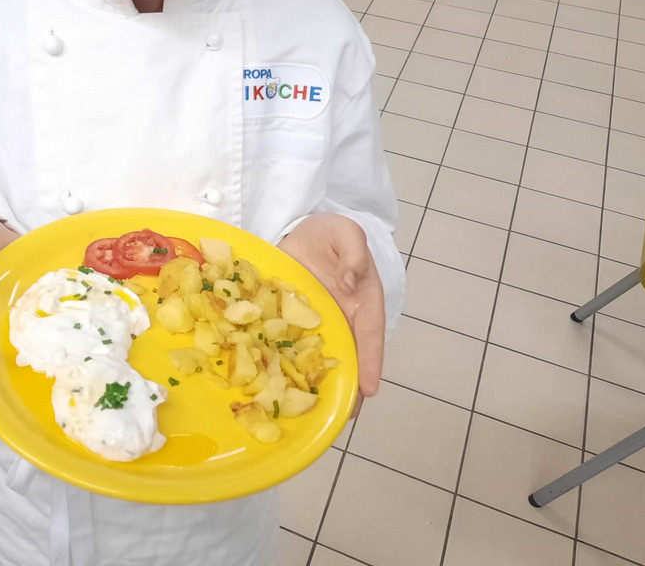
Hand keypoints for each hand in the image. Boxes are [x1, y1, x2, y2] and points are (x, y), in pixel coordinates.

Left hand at [278, 213, 385, 416]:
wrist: (298, 229)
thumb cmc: (329, 233)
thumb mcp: (346, 232)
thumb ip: (353, 252)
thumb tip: (350, 280)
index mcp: (361, 302)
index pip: (369, 335)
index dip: (371, 362)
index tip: (370, 389)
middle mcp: (339, 320)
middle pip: (347, 357)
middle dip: (347, 387)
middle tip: (344, 416)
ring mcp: (312, 325)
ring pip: (317, 359)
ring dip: (316, 384)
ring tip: (313, 415)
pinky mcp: (286, 324)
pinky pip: (285, 347)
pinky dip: (282, 366)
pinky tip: (274, 385)